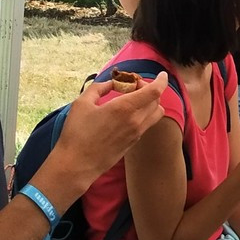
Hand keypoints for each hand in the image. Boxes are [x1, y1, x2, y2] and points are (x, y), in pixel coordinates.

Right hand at [53, 75, 170, 189]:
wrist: (77, 164)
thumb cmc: (76, 133)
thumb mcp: (82, 103)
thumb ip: (99, 88)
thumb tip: (111, 83)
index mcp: (125, 108)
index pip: (155, 91)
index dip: (162, 80)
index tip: (162, 74)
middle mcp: (136, 121)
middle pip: (157, 100)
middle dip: (150, 89)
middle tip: (133, 86)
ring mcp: (137, 133)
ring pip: (156, 114)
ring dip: (150, 103)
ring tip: (133, 100)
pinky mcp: (133, 143)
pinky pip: (147, 124)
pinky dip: (144, 114)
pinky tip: (127, 114)